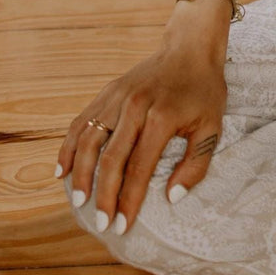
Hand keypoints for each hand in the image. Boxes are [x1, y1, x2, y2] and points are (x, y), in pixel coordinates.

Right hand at [55, 45, 226, 235]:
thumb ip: (196, 164)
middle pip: (111, 159)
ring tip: (79, 202)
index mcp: (161, 117)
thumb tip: (172, 198)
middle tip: (101, 224)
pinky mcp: (108, 91)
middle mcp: (135, 107)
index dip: (129, 199)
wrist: (190, 49)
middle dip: (104, 196)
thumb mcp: (213, 127)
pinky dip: (69, 147)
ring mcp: (117, 97)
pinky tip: (62, 171)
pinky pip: (82, 122)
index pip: (140, 168)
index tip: (123, 226)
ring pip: (88, 140)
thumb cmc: (204, 91)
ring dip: (80, 175)